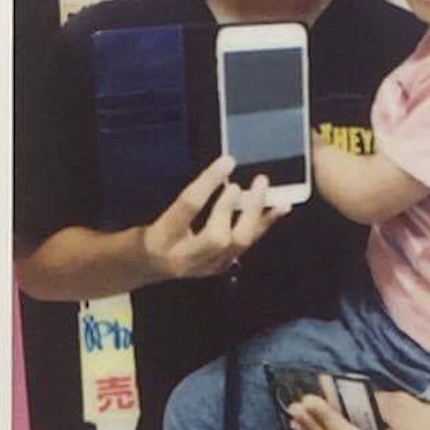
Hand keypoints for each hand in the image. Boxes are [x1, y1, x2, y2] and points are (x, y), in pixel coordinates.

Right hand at [142, 155, 288, 281]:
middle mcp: (185, 257)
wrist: (148, 264)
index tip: (227, 162)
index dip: (209, 182)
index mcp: (163, 237)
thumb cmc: (152, 230)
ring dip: (255, 213)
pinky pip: (248, 243)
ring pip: (239, 243)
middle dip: (232, 206)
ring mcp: (206, 266)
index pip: (189, 206)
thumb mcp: (156, 211)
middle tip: (242, 183)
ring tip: (263, 188)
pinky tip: (281, 207)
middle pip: (218, 237)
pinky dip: (265, 223)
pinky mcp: (221, 267)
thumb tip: (222, 170)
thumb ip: (188, 197)